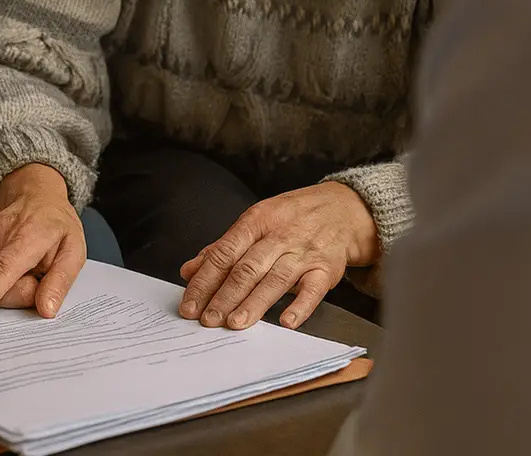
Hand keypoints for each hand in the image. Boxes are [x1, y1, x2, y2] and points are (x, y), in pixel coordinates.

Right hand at [0, 164, 85, 324]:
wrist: (35, 199)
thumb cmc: (55, 226)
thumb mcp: (73, 251)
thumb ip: (60, 281)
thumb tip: (45, 310)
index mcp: (24, 237)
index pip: (2, 270)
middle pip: (0, 290)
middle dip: (22, 294)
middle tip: (38, 275)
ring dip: (11, 288)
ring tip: (25, 267)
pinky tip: (10, 269)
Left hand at [179, 182, 378, 330]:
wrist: (342, 208)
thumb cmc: (291, 218)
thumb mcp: (256, 223)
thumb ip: (222, 248)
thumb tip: (189, 270)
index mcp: (256, 221)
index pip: (224, 253)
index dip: (205, 281)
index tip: (190, 305)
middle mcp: (279, 236)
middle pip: (247, 268)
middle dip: (225, 296)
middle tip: (208, 320)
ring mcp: (304, 252)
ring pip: (275, 279)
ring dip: (254, 303)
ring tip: (235, 323)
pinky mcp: (326, 269)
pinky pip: (313, 289)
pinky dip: (300, 306)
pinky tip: (286, 321)